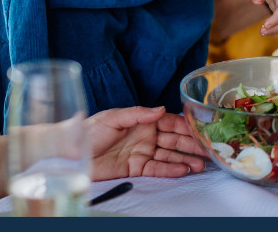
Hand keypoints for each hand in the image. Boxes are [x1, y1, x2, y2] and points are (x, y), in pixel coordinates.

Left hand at [86, 106, 206, 179]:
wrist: (70, 152)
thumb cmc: (90, 129)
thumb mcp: (113, 117)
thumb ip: (138, 114)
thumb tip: (161, 108)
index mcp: (144, 120)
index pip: (170, 122)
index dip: (185, 126)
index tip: (200, 129)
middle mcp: (147, 136)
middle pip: (174, 140)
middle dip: (191, 145)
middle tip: (207, 150)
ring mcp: (143, 153)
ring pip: (169, 156)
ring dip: (185, 159)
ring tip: (200, 164)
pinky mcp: (135, 169)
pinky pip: (156, 169)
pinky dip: (170, 170)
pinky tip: (182, 170)